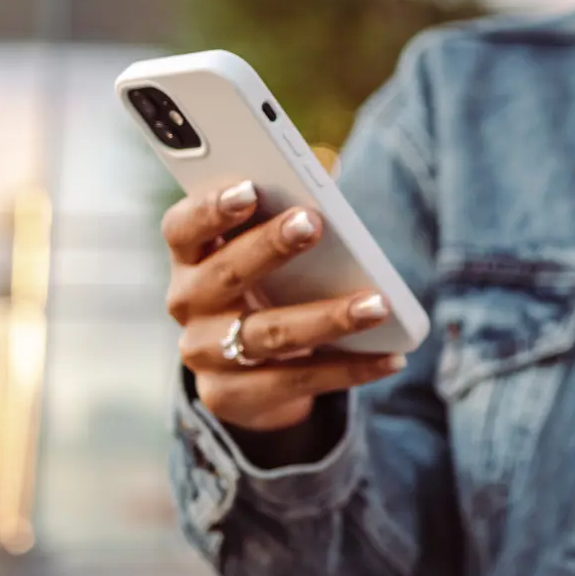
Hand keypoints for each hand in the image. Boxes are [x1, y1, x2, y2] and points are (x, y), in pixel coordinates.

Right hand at [163, 181, 404, 432]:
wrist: (246, 374)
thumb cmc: (266, 286)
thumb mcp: (265, 251)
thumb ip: (286, 214)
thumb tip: (330, 180)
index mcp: (190, 257)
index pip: (182, 228)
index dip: (210, 209)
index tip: (248, 187)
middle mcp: (187, 304)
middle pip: (225, 274)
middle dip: (269, 247)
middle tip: (314, 223)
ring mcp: (207, 354)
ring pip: (268, 334)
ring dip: (327, 318)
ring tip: (378, 304)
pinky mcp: (234, 396)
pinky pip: (298, 381)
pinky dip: (350, 368)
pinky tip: (392, 357)